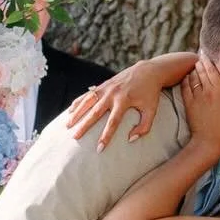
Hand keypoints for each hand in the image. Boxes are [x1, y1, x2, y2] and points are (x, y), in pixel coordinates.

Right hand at [67, 52, 195, 149]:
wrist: (147, 71)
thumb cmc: (150, 93)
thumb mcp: (152, 110)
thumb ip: (144, 127)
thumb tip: (130, 139)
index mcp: (124, 101)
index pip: (113, 122)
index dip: (105, 136)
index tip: (99, 149)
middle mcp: (112, 94)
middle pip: (95, 113)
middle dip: (84, 126)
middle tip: (75, 138)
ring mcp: (105, 88)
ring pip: (87, 102)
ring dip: (77, 114)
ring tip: (68, 126)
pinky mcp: (102, 85)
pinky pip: (87, 94)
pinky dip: (78, 102)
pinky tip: (70, 111)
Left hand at [182, 55, 219, 150]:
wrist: (208, 142)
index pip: (212, 70)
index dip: (208, 60)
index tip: (206, 53)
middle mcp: (207, 91)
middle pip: (201, 71)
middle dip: (201, 62)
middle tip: (200, 55)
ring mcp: (196, 97)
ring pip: (192, 77)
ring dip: (193, 70)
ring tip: (195, 64)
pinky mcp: (188, 104)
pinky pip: (185, 86)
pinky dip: (186, 79)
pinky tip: (187, 77)